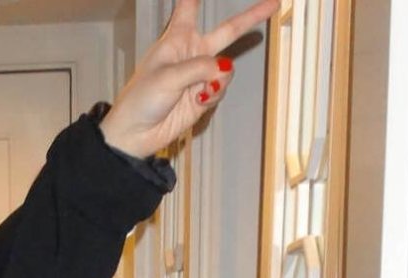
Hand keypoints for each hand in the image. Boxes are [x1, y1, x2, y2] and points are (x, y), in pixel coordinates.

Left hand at [99, 0, 280, 159]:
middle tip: (273, 4)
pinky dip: (215, 93)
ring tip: (201, 90)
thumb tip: (224, 69)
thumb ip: (199, 68)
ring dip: (218, 78)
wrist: (135, 135)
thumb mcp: (168, 76)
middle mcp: (191, 52)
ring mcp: (199, 75)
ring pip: (226, 68)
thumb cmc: (141, 100)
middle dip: (250, 18)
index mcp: (177, 38)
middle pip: (226, 30)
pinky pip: (221, 88)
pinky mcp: (203, 96)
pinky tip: (200, 100)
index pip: (189, 5)